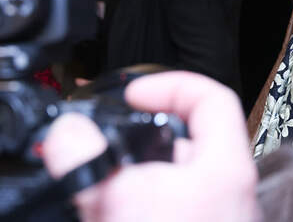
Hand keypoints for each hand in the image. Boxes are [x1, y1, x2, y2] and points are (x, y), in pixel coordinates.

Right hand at [43, 71, 259, 221]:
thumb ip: (86, 159)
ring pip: (166, 182)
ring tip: (97, 195)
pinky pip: (161, 208)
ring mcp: (209, 217)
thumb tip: (69, 133)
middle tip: (98, 151)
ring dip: (128, 182)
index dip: (171, 84)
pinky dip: (130, 205)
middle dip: (135, 143)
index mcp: (221, 168)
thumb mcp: (116, 202)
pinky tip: (106, 211)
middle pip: (183, 142)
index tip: (133, 94)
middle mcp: (223, 191)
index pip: (210, 98)